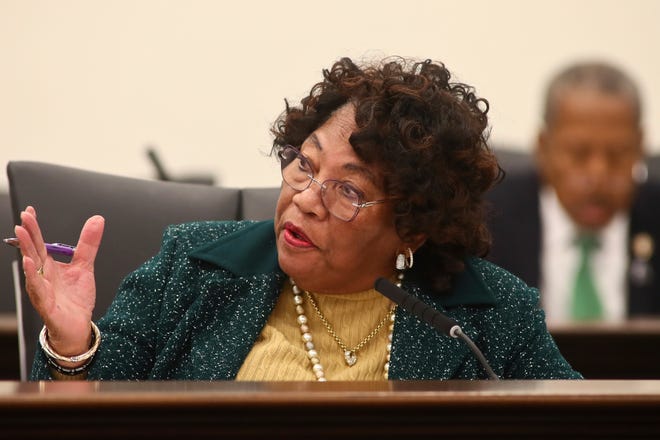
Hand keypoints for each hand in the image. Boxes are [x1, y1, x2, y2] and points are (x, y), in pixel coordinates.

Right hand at [14, 206, 104, 364]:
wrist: (78, 326)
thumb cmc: (75, 298)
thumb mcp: (85, 266)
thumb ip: (88, 244)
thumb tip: (97, 220)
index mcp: (49, 266)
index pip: (39, 243)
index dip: (35, 228)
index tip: (30, 212)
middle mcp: (42, 276)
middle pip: (33, 252)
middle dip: (28, 234)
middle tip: (24, 217)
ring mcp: (42, 290)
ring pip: (31, 268)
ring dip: (26, 251)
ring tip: (21, 234)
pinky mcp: (46, 305)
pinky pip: (37, 289)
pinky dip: (33, 276)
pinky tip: (29, 264)